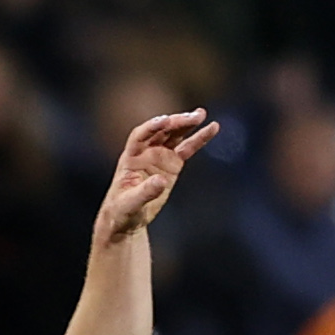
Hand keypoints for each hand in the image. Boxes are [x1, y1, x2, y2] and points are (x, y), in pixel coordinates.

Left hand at [96, 109, 218, 244]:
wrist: (128, 219)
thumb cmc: (122, 210)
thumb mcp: (130, 204)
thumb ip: (145, 192)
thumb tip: (161, 180)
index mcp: (130, 157)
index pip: (140, 135)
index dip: (152, 127)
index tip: (166, 121)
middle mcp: (145, 152)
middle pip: (161, 131)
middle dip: (176, 122)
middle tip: (194, 117)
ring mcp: (160, 156)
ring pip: (175, 135)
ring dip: (187, 124)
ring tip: (202, 114)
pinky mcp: (172, 164)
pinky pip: (187, 148)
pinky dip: (199, 139)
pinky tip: (212, 128)